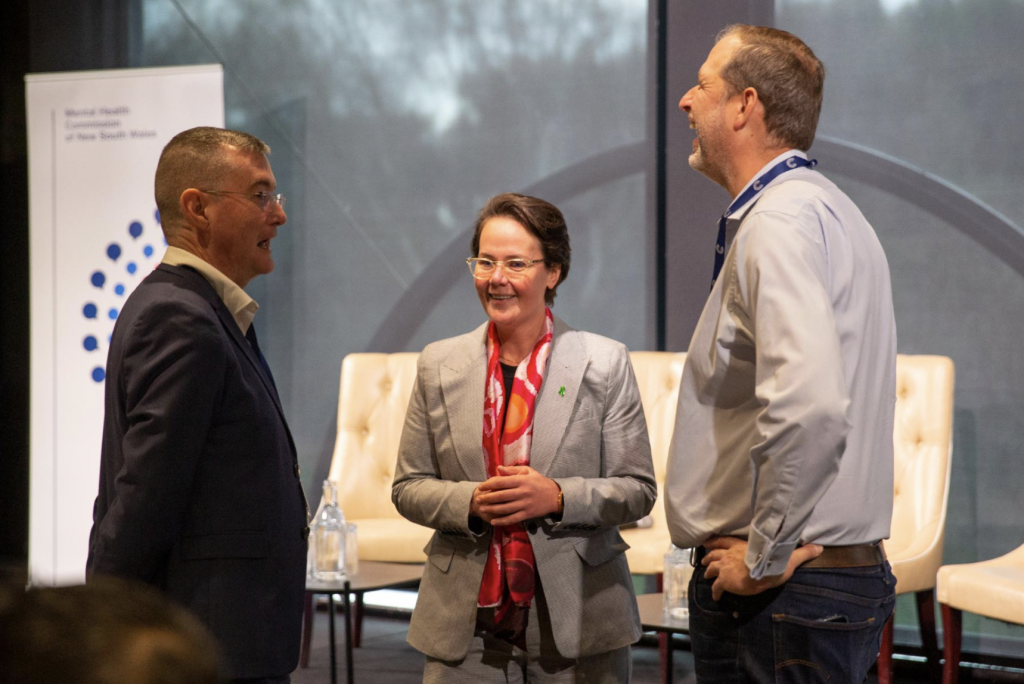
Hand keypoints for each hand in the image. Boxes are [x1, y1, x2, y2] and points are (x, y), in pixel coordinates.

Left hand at [470, 465, 560, 526]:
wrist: (555, 496)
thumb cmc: (540, 482)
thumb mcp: (528, 472)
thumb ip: (512, 470)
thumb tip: (498, 468)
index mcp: (521, 480)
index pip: (501, 482)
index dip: (489, 485)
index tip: (480, 487)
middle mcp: (522, 492)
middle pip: (501, 496)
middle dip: (487, 498)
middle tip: (477, 499)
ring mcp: (525, 504)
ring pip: (505, 508)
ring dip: (491, 509)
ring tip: (482, 509)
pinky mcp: (527, 514)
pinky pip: (512, 518)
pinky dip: (502, 521)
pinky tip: (493, 521)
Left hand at [701, 536, 822, 600]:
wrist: (763, 571)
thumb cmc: (774, 562)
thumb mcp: (788, 556)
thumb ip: (801, 552)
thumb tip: (819, 547)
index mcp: (741, 546)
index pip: (724, 540)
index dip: (715, 541)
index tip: (707, 542)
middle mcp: (729, 554)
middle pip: (713, 554)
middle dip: (708, 558)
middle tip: (704, 562)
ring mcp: (725, 567)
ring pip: (711, 568)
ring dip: (708, 571)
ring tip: (706, 576)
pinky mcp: (725, 581)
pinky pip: (716, 587)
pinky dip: (715, 592)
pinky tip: (716, 597)